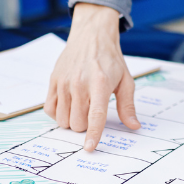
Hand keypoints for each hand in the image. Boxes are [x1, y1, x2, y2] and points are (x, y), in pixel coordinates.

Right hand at [45, 2, 139, 150]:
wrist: (92, 36)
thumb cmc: (110, 60)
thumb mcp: (126, 80)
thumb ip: (127, 106)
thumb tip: (134, 127)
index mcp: (100, 84)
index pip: (95, 116)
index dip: (93, 134)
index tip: (89, 148)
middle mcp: (79, 84)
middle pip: (77, 123)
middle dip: (85, 126)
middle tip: (92, 111)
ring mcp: (63, 82)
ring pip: (63, 120)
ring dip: (72, 120)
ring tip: (82, 106)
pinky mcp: (53, 81)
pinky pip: (49, 110)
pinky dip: (58, 114)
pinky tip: (69, 104)